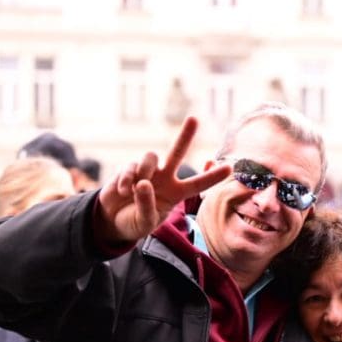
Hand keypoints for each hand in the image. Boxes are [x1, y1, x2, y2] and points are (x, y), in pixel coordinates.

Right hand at [94, 118, 230, 244]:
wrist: (111, 221)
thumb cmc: (134, 222)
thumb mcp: (145, 222)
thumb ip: (146, 206)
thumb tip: (143, 183)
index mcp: (176, 193)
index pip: (197, 185)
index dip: (212, 177)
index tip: (230, 168)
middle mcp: (164, 178)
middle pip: (177, 152)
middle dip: (185, 135)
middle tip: (194, 119)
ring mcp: (147, 172)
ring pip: (151, 156)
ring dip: (146, 169)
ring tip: (136, 188)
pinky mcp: (128, 168)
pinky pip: (131, 167)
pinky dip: (126, 180)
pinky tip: (123, 192)